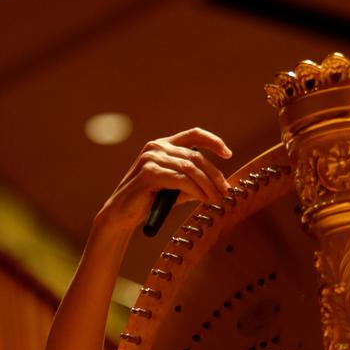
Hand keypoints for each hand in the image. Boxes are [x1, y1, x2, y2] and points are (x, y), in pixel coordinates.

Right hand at [97, 127, 231, 232]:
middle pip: (196, 156)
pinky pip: (181, 180)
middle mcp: (157, 147)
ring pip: (191, 168)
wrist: (122, 215)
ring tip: (217, 199)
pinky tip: (203, 199)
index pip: (193, 135)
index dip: (213, 141)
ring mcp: (152, 158)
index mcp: (163, 146)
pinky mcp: (149, 173)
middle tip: (226, 191)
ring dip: (208, 185)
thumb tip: (218, 186)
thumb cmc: (148, 202)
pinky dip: (196, 190)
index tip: (228, 154)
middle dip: (215, 175)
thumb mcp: (175, 189)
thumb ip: (193, 183)